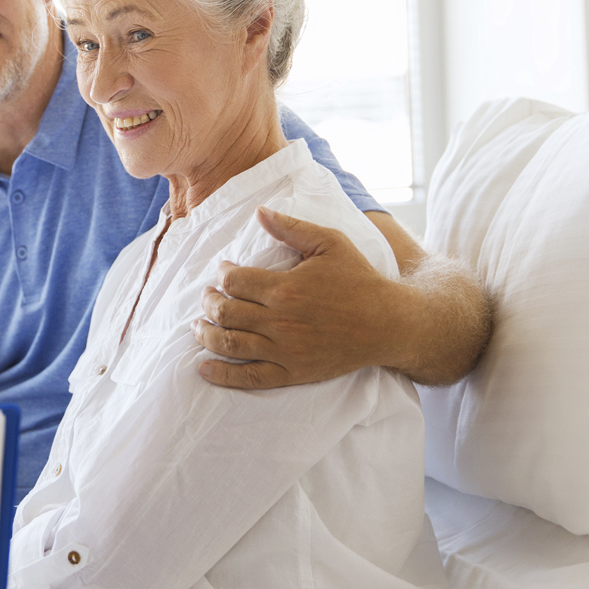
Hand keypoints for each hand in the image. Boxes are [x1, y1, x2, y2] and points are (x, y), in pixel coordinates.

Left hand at [192, 206, 416, 388]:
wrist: (389, 324)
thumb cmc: (359, 280)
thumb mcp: (330, 243)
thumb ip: (292, 227)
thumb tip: (259, 211)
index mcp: (285, 288)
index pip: (234, 282)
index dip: (222, 275)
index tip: (223, 271)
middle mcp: (280, 321)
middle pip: (225, 312)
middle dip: (209, 302)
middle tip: (208, 297)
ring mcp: (285, 351)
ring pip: (230, 344)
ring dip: (206, 334)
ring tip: (199, 326)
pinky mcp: (292, 373)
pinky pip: (249, 377)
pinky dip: (223, 375)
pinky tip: (204, 368)